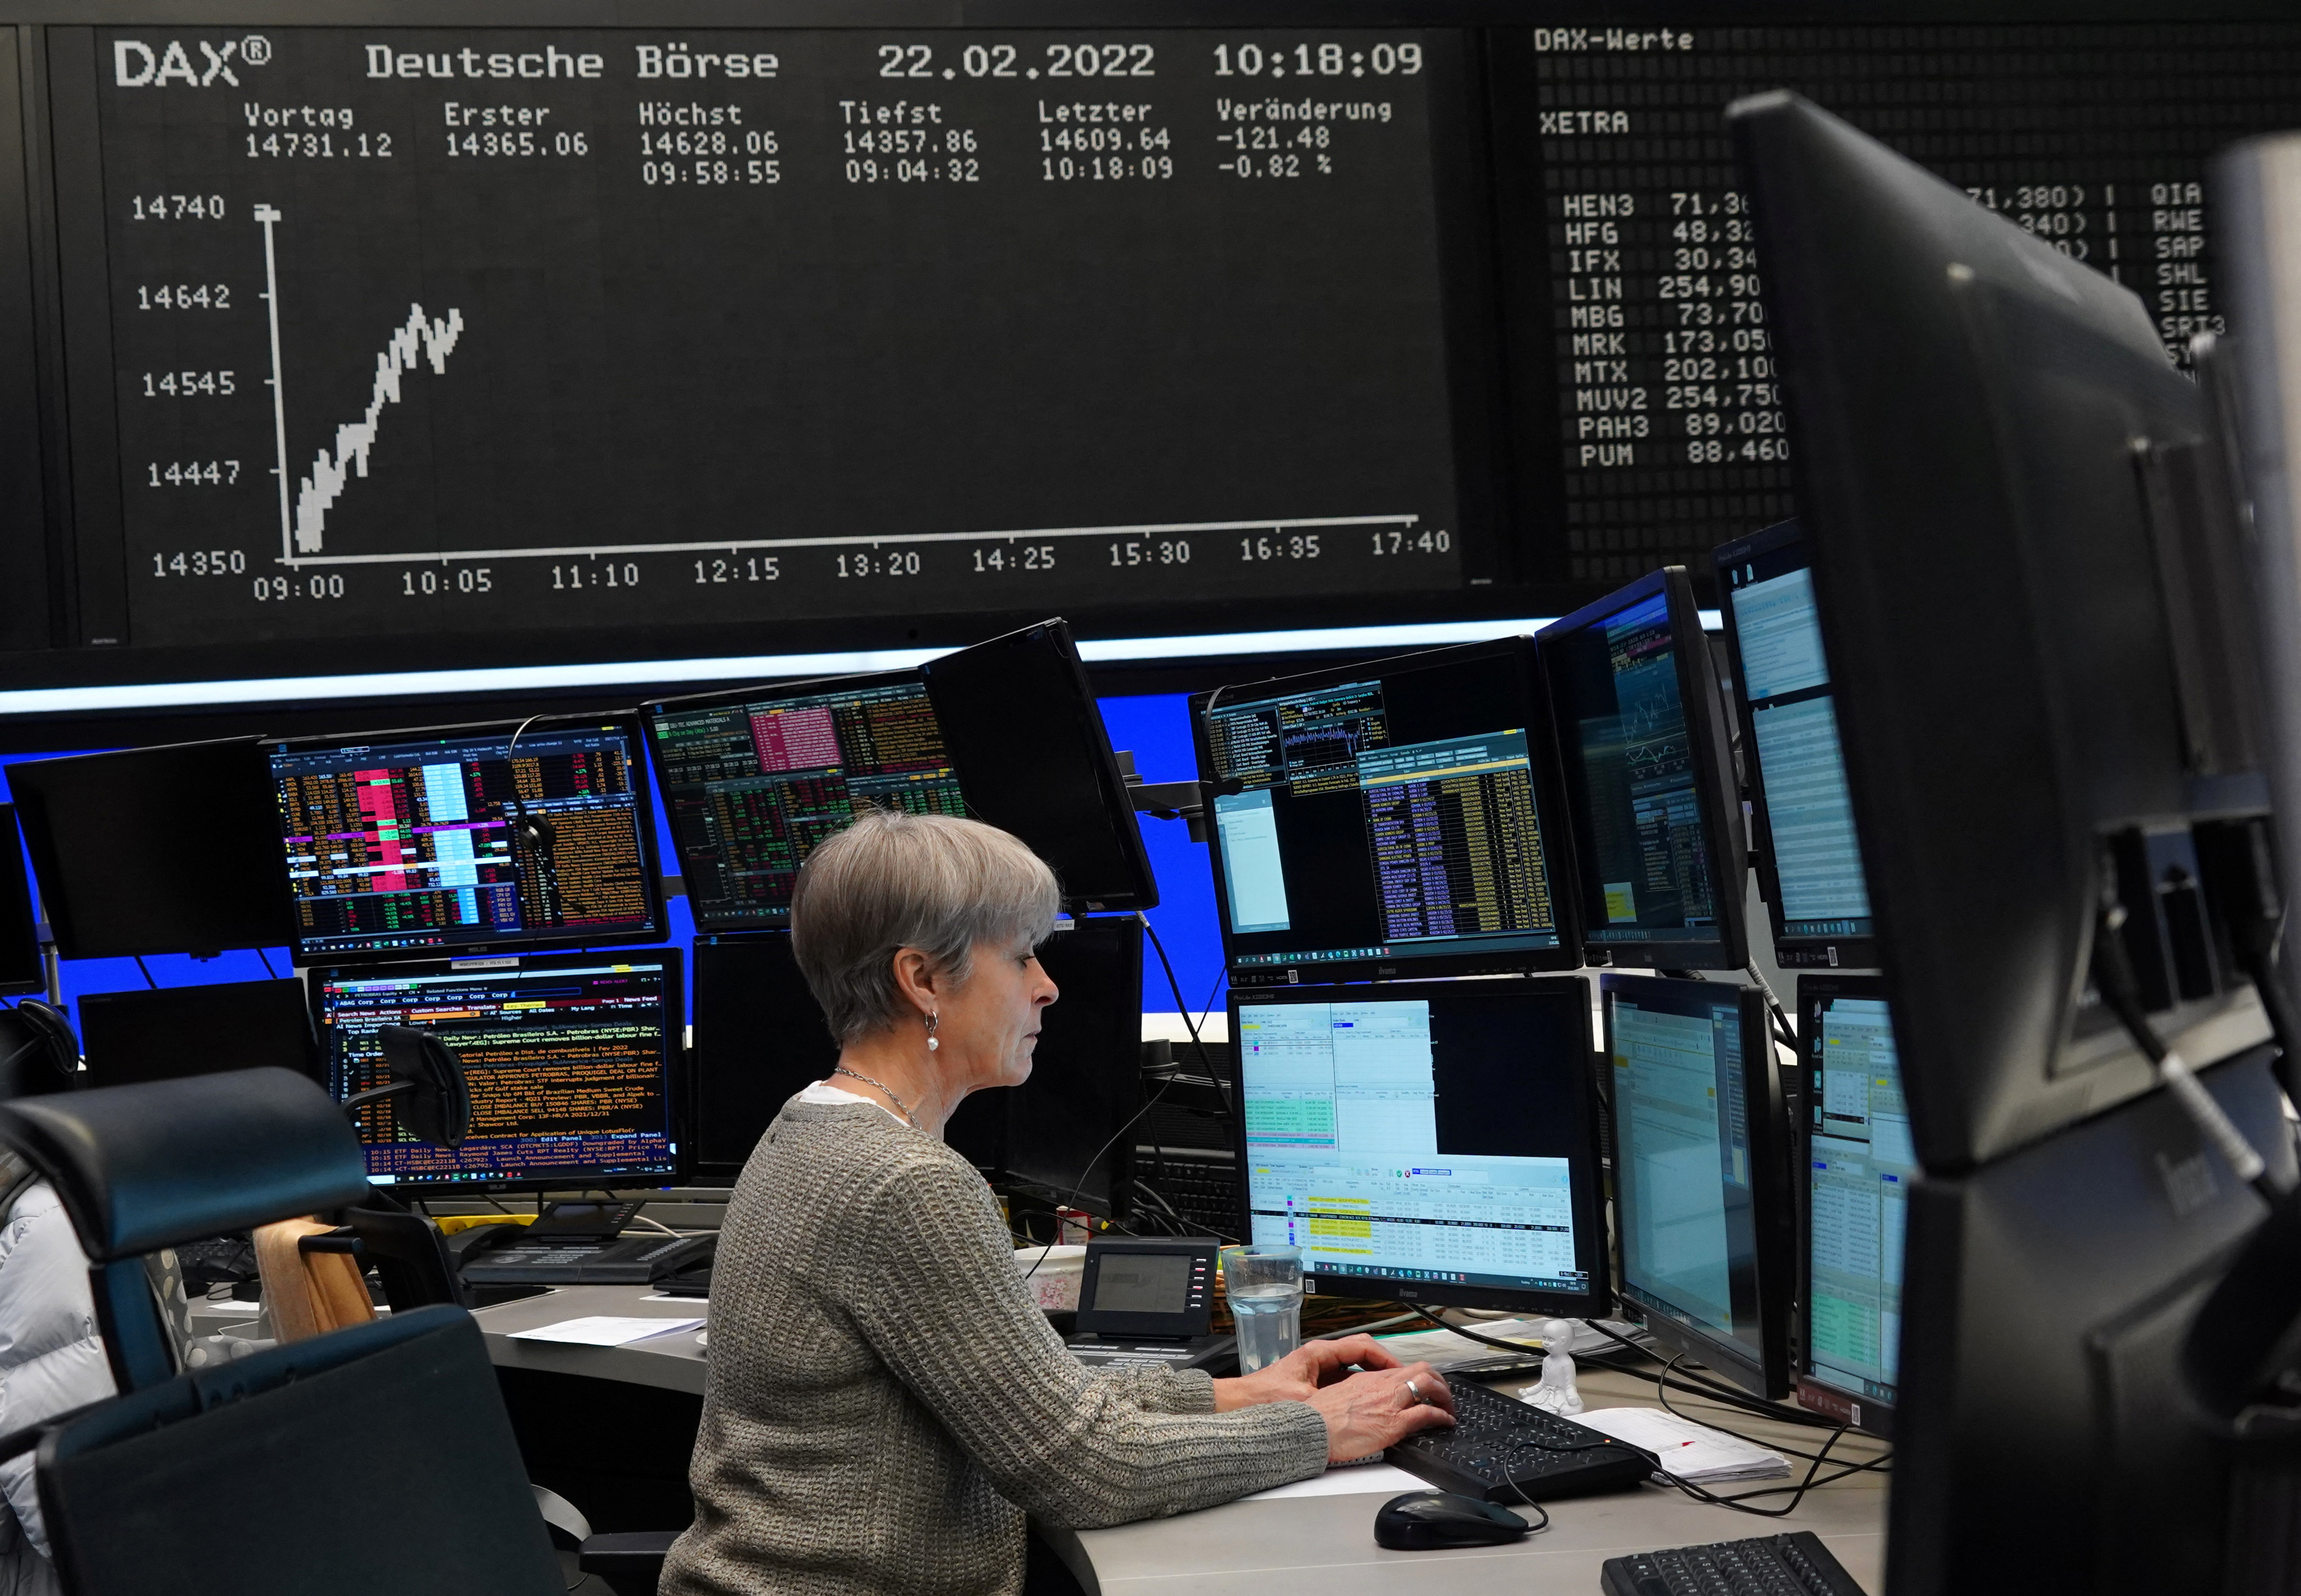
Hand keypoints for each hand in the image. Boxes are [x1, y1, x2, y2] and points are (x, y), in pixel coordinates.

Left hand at [1212, 1334, 1403, 1410]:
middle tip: (1402, 1380)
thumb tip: (1358, 1407)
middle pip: (1361, 1353)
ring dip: (1372, 1376)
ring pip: (1353, 1367)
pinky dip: (1358, 1387)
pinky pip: (1343, 1380)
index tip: (1401, 1371)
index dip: (1386, 1358)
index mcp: (1319, 1353)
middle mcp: (1319, 1357)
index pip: (1363, 1346)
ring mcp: (1317, 1370)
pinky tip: (1366, 1402)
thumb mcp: (1303, 1402)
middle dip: (1383, 1365)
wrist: (1239, 1406)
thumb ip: (1332, 1402)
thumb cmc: (1263, 1399)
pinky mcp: (1313, 1383)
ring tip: (1390, 1391)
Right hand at [1301, 1362, 1454, 1462]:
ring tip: (1448, 1407)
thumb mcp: (1341, 1397)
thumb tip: (1367, 1403)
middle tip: (1442, 1394)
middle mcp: (1382, 1386)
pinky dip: (1441, 1416)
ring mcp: (1390, 1402)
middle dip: (1438, 1381)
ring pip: (1428, 1384)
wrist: (1312, 1429)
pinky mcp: (1394, 1423)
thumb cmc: (1320, 1418)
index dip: (1419, 1376)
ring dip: (1444, 1395)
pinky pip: (1427, 1413)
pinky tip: (1445, 1421)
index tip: (1424, 1386)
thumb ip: (1358, 1396)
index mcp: (1368, 1379)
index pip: (1403, 1369)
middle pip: (1422, 1370)